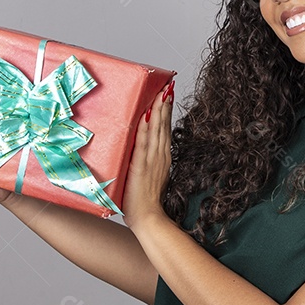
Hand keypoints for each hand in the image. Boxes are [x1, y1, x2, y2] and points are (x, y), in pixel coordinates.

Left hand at [122, 79, 174, 230]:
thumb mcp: (148, 177)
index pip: (165, 130)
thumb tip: (137, 152)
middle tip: (167, 85)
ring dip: (157, 111)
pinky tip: (145, 116)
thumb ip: (145, 162)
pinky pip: (142, 144)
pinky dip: (145, 129)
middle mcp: (160, 156)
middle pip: (163, 125)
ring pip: (156, 130)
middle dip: (164, 105)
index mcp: (163, 158)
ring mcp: (151, 160)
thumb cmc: (145, 202)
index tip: (167, 95)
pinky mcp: (141, 166)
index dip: (166, 112)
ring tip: (161, 93)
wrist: (149, 219)